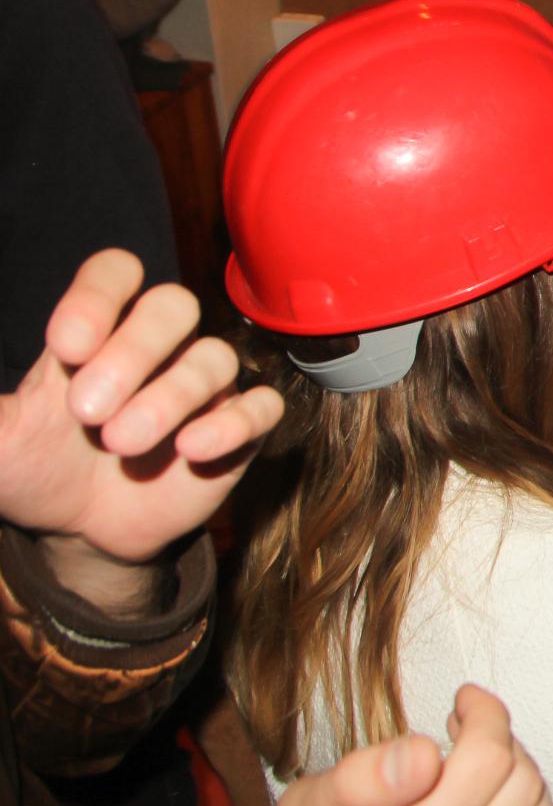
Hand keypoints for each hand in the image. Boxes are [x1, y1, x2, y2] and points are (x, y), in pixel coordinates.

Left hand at [0, 250, 282, 595]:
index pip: (116, 274)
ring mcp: (202, 388)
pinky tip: (190, 450)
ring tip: (122, 445)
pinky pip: (262, 407)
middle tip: (86, 412)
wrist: (80, 532)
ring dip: (169, 399)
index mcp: (97, 333)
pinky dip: (233, 424)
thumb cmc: (37, 471)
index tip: (66, 347)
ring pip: (215, 358)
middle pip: (174, 305)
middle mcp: (156, 349)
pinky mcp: (238, 431)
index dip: (99, 296)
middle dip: (133, 351)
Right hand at [256, 684, 552, 805]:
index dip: (484, 715)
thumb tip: (421, 753)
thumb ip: (354, 782)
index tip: (464, 701)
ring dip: (516, 775)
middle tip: (462, 726)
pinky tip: (488, 802)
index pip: (483, 767)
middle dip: (498, 739)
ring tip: (474, 762)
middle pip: (519, 786)